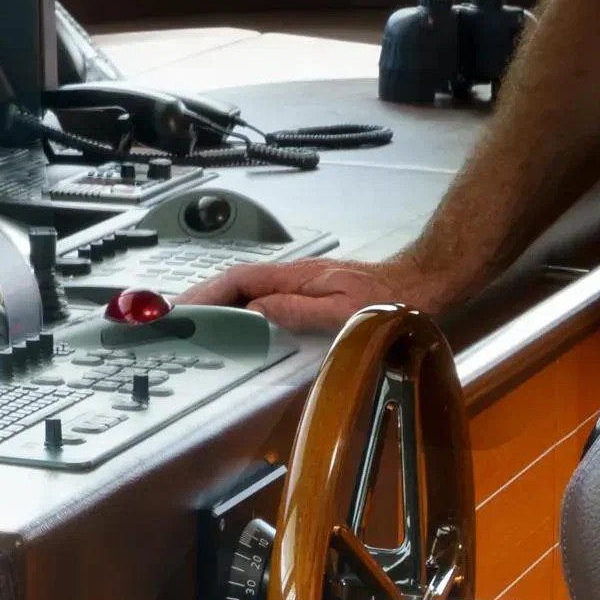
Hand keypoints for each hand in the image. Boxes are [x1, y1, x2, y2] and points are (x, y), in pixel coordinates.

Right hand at [188, 255, 443, 331]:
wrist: (423, 286)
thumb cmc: (389, 302)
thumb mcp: (343, 311)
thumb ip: (297, 310)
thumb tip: (255, 312)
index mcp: (296, 276)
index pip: (240, 280)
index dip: (209, 294)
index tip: (183, 309)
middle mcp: (294, 276)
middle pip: (239, 283)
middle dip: (205, 296)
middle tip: (176, 317)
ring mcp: (303, 283)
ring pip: (251, 290)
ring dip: (222, 302)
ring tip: (197, 321)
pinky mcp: (312, 293)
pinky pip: (266, 298)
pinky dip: (244, 308)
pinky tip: (239, 323)